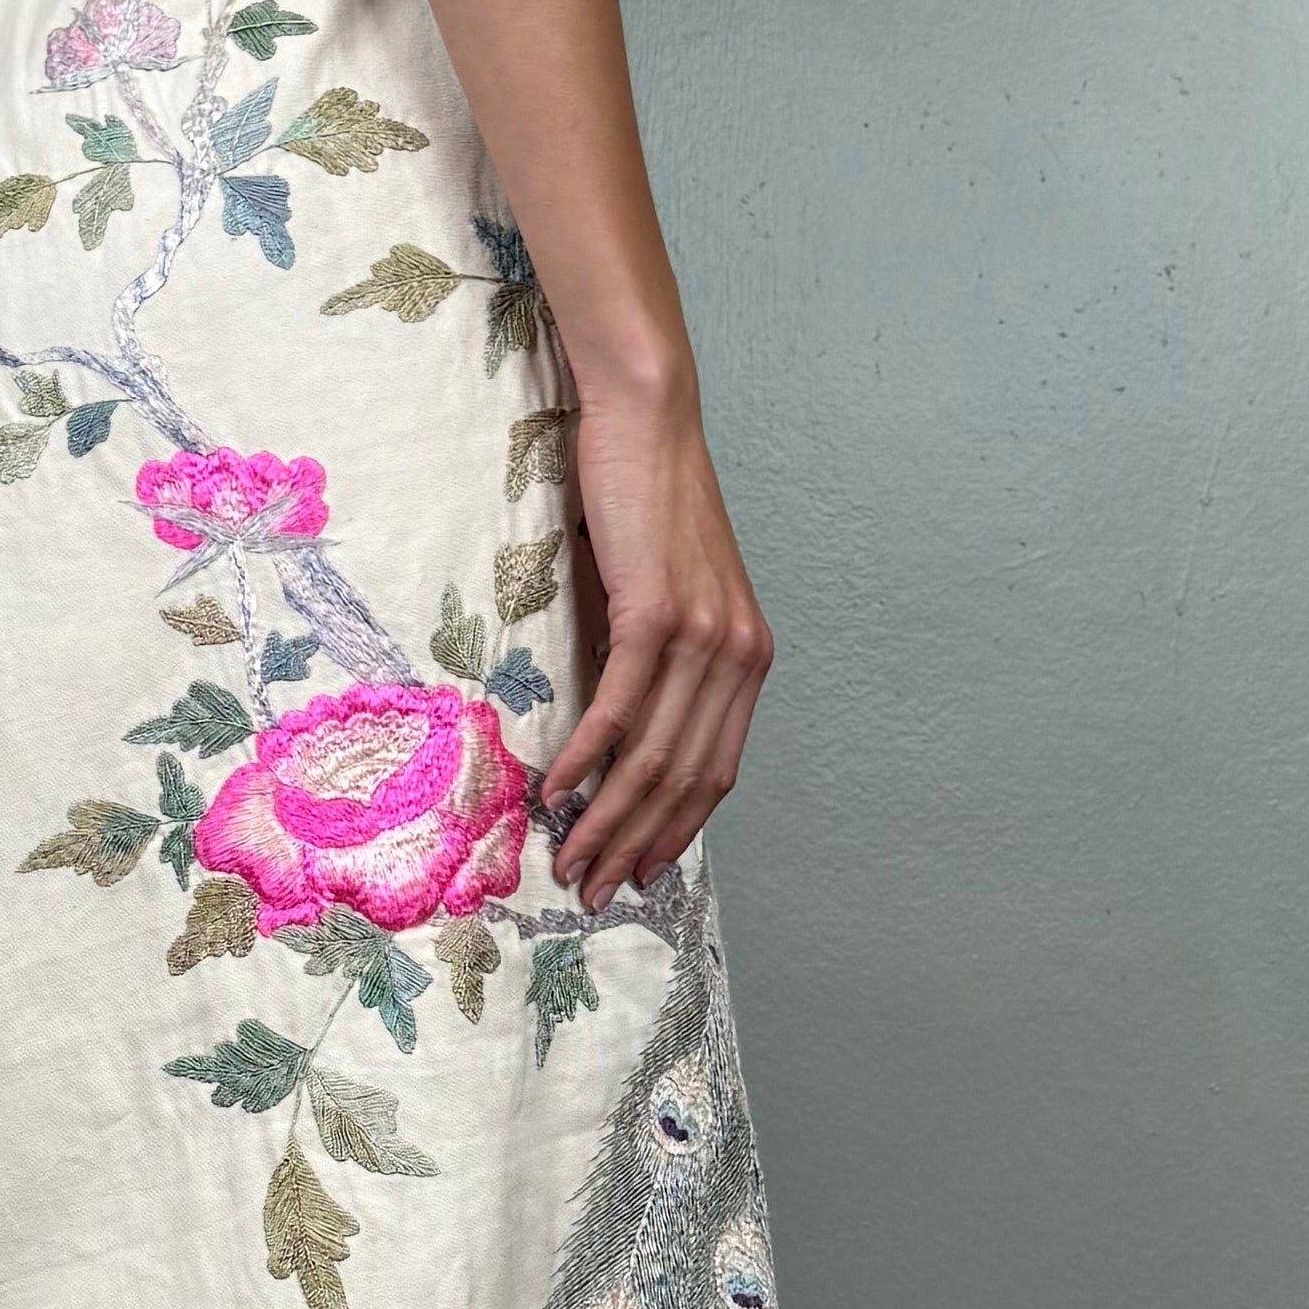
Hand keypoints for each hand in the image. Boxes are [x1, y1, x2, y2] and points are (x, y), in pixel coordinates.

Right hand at [536, 371, 773, 912]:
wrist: (646, 422)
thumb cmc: (645, 505)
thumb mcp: (665, 597)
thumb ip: (656, 664)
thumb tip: (614, 734)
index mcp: (747, 657)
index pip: (716, 769)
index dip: (677, 830)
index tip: (639, 871)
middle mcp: (737, 654)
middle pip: (687, 777)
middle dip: (638, 842)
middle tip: (594, 886)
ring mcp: (703, 634)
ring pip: (655, 752)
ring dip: (609, 815)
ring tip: (571, 855)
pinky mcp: (658, 610)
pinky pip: (622, 704)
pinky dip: (590, 754)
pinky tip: (561, 787)